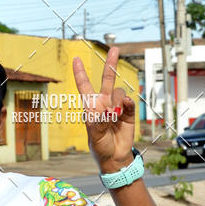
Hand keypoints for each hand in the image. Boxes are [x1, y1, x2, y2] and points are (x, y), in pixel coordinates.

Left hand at [73, 46, 135, 173]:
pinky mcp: (128, 111)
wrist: (115, 157)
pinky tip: (123, 109)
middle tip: (115, 48)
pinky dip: (126, 103)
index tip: (76, 59)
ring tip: (113, 117)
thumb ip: (98, 121)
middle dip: (110, 64)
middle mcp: (104, 103)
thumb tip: (109, 109)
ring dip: (116, 102)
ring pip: (118, 92)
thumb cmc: (100, 147)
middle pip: (106, 79)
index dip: (80, 74)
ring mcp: (117, 106)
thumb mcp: (94, 136)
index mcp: (91, 107)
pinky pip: (128, 100)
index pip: (85, 87)